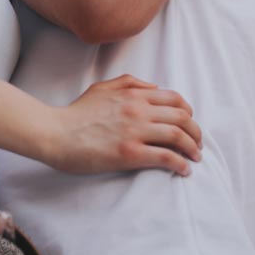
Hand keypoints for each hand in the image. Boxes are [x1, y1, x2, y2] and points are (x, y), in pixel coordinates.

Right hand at [38, 75, 201, 175]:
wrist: (56, 133)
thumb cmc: (77, 112)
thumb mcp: (102, 87)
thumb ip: (129, 83)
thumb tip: (154, 87)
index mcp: (134, 94)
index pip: (175, 100)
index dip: (188, 113)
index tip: (190, 124)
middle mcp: (139, 110)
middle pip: (182, 118)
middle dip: (196, 132)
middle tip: (198, 144)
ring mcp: (135, 132)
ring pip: (178, 136)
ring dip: (193, 149)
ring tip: (196, 158)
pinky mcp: (130, 154)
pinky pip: (165, 158)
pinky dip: (180, 164)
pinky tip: (184, 170)